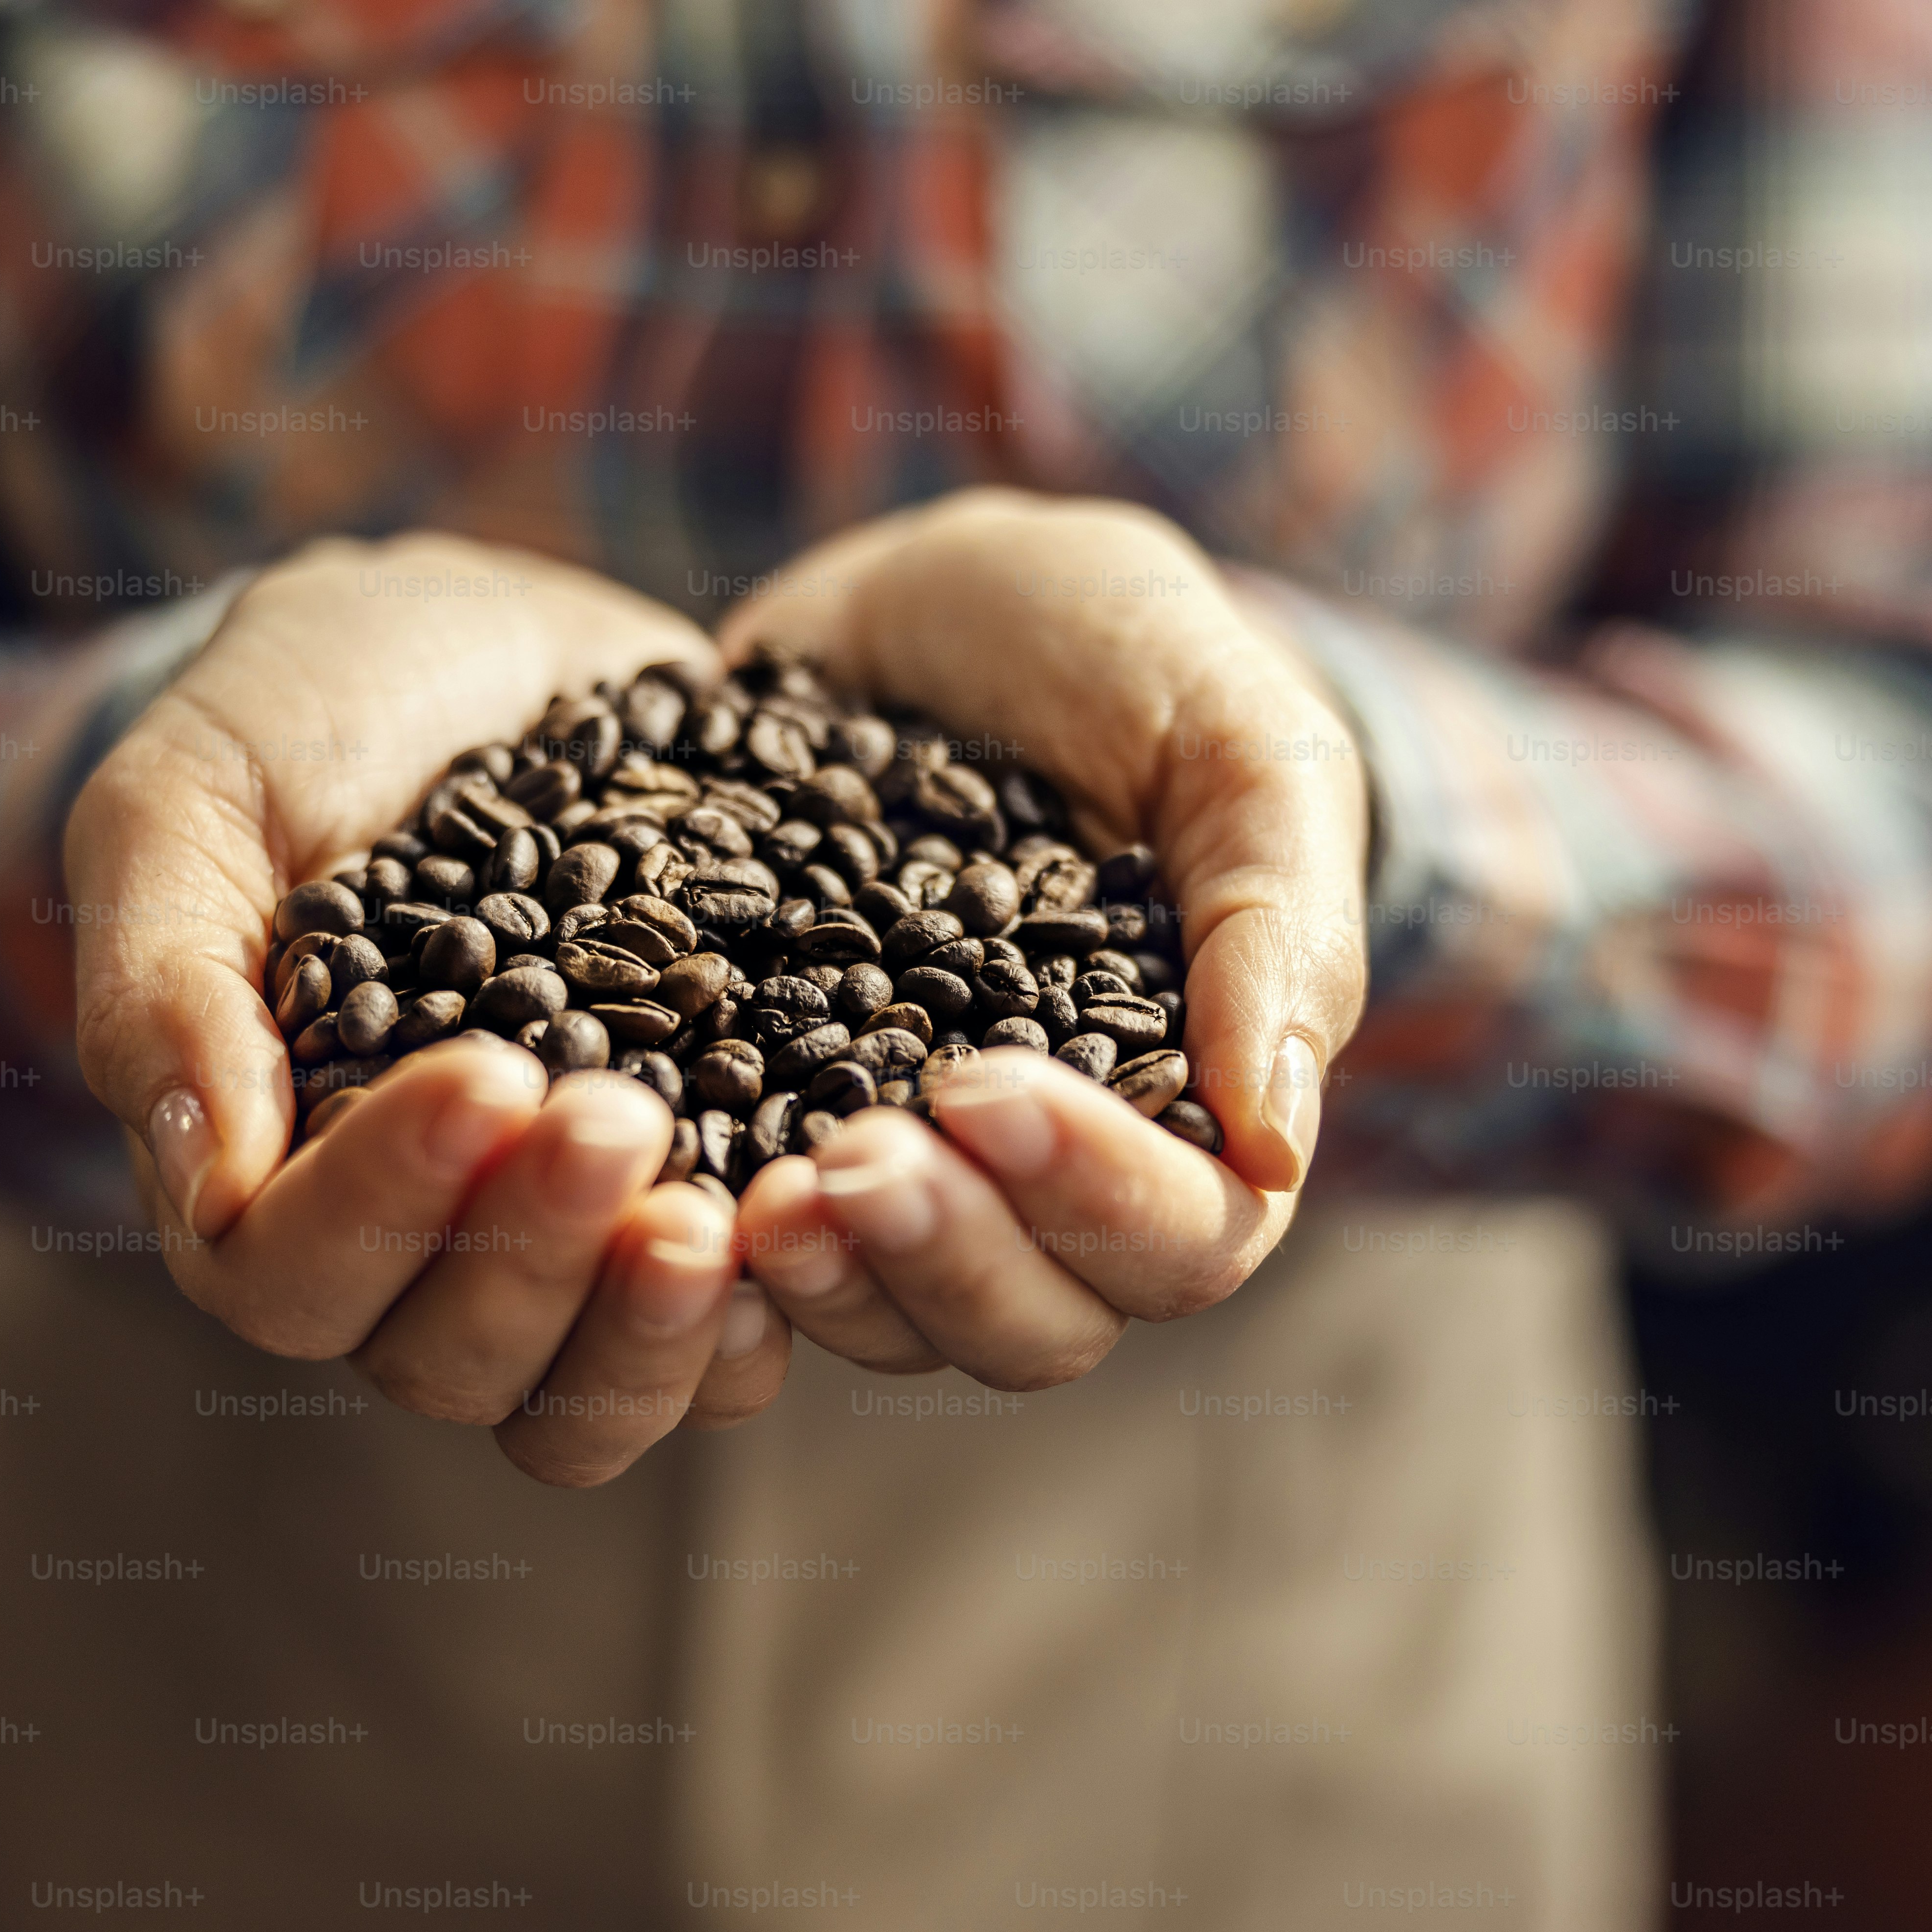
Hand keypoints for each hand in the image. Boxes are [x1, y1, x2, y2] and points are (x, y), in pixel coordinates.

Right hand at [65, 534, 790, 1482]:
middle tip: (620, 1120)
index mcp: (270, 1171)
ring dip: (656, 1331)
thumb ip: (165, 983)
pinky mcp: (711, 1184)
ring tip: (728, 1218)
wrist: (482, 645)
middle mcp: (418, 1241)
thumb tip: (208, 1181)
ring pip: (591, 1396)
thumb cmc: (300, 716)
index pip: (294, 1278)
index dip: (384, 1210)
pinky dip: (783, 1297)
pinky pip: (740, 1323)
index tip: (485, 1077)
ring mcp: (569, 1235)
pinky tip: (824, 1216)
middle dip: (537, 1259)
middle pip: (452, 1365)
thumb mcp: (193, 800)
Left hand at [716, 489, 1368, 1388]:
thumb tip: (1276, 1141)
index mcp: (1196, 1114)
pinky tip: (653, 1187)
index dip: (1093, 1198)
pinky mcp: (767, 1123)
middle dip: (943, 1260)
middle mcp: (1049, 1180)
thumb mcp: (1240, 744)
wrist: (938, 604)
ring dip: (824, 1279)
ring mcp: (903, 1164)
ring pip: (886, 1321)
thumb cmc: (1131, 663)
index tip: (985, 1091)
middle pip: (1033, 1327)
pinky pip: (742, 1253)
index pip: (1184, 1239)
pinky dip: (706, 1245)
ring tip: (746, 1195)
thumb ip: (1278, 928)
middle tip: (846, 1160)